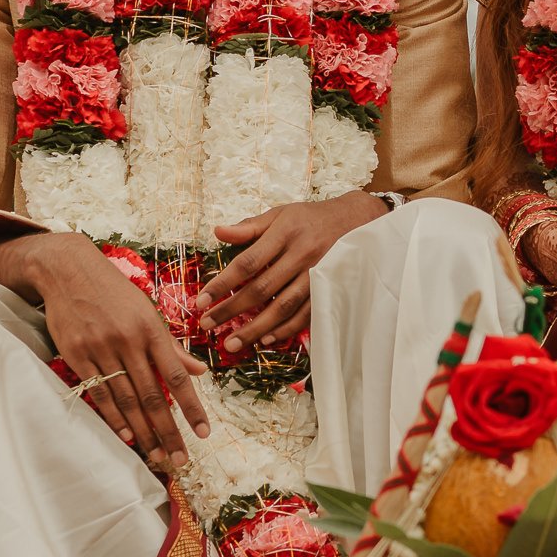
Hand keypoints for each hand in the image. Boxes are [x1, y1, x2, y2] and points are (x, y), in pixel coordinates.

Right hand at [27, 237, 209, 468]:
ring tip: (156, 454)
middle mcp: (128, 340)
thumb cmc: (114, 292)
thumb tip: (200, 372)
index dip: (192, 407)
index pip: (177, 375)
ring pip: (126, 399)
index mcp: (151, 328)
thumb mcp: (147, 311)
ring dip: (143, 431)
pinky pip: (98, 392)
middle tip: (179, 458)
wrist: (68, 270)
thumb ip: (172, 345)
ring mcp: (101, 348)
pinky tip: (127, 435)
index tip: (204, 433)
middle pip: (152, 395)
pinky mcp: (76, 354)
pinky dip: (114, 416)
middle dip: (168, 430)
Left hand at [195, 192, 383, 350]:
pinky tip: (265, 340)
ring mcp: (318, 274)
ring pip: (283, 307)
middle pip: (262, 288)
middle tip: (207, 325)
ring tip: (231, 343)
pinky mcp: (329, 290)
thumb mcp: (280, 214)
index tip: (201, 300)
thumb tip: (217, 231)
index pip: (248, 262)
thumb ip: (249, 226)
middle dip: (232, 310)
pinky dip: (285, 329)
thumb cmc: (310, 218)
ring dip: (255, 328)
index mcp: (285, 233)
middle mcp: (301, 255)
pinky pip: (305, 315)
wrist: (356, 220)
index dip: (223, 283)